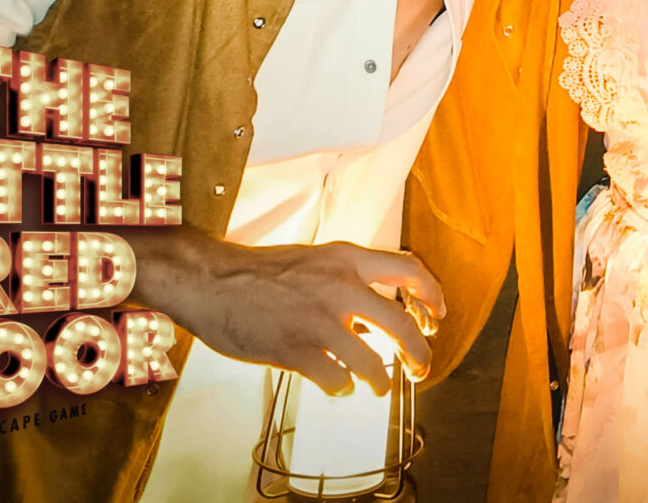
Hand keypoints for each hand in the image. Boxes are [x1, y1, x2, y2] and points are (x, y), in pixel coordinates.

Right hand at [125, 228, 445, 394]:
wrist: (210, 281)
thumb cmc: (261, 272)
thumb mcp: (315, 259)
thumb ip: (348, 277)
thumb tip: (381, 305)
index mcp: (346, 259)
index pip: (409, 269)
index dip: (433, 294)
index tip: (437, 315)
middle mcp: (339, 288)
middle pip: (401, 325)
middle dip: (419, 353)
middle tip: (422, 367)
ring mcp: (318, 321)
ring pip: (372, 362)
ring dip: (381, 380)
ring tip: (379, 386)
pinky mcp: (294, 351)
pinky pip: (335, 380)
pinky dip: (342, 389)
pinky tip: (338, 388)